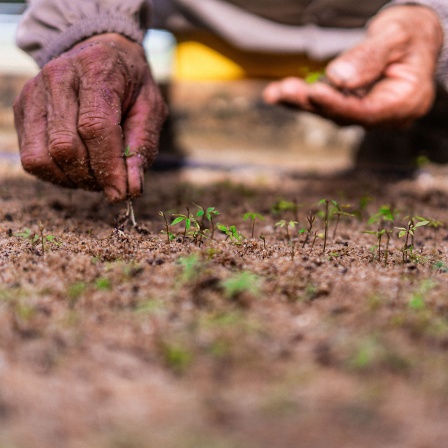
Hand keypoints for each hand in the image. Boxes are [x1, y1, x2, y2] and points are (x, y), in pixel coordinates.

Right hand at [14, 33, 166, 201]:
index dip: (108, 167)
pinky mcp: (22, 110)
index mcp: (96, 70)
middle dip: (92, 176)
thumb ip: (142, 147)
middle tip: (111, 182)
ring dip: (73, 179)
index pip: (95, 127)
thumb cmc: (131, 86)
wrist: (100, 55)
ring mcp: (34, 94)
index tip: (121, 193)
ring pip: (44, 157)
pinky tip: (77, 167)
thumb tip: (131, 190)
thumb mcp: (150, 109)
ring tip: (96, 173)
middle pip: (65, 147)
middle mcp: (58, 77)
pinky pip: (32, 159)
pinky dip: (57, 174)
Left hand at [263, 6, 442, 127]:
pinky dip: (303, 98)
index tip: (314, 91)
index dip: (338, 103)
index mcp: (406, 103)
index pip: (368, 111)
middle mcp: (385, 116)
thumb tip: (338, 77)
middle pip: (343, 115)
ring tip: (274, 92)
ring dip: (301, 101)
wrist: (414, 39)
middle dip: (310, 102)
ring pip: (330, 112)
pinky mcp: (353, 108)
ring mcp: (367, 114)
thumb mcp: (397, 36)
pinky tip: (279, 93)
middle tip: (282, 91)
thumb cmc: (411, 34)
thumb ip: (370, 57)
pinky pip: (326, 105)